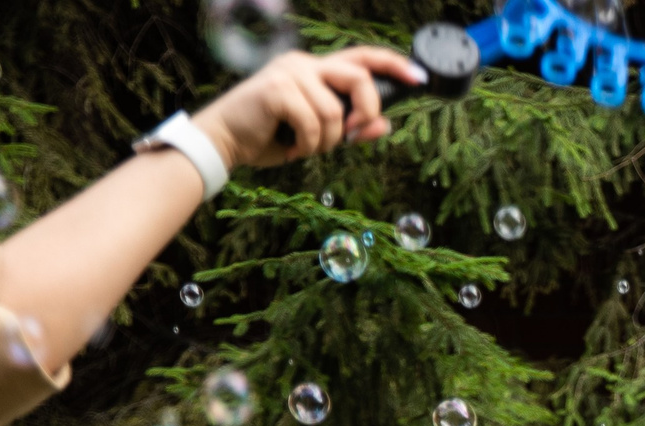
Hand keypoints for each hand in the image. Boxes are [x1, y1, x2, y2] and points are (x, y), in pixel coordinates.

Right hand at [190, 46, 421, 168]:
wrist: (225, 141)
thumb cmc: (271, 135)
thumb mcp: (319, 135)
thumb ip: (352, 129)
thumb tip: (386, 125)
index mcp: (316, 70)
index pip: (361, 58)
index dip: (393, 64)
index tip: (418, 77)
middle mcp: (304, 64)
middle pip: (359, 78)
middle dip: (366, 110)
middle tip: (351, 135)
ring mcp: (290, 73)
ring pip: (335, 111)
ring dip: (327, 141)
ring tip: (305, 146)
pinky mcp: (277, 89)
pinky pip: (314, 123)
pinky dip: (308, 145)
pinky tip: (291, 148)